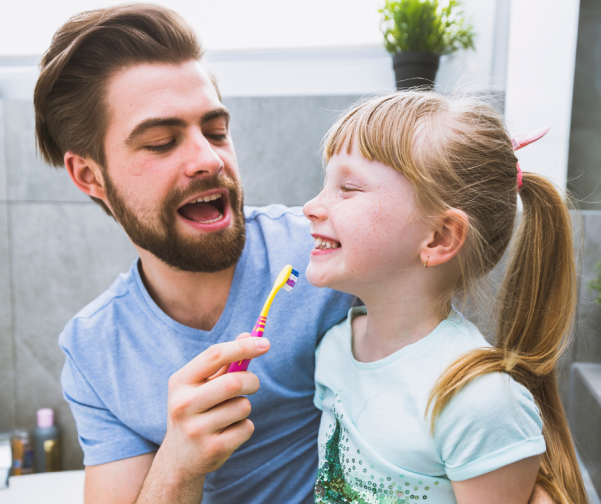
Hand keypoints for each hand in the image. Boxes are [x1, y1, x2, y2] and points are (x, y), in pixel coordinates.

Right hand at [162, 334, 268, 475]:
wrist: (179, 458)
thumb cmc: (195, 410)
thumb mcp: (200, 384)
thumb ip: (223, 361)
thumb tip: (248, 334)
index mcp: (180, 381)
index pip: (214, 355)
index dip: (243, 347)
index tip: (266, 343)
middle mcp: (183, 404)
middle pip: (233, 382)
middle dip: (252, 381)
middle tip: (253, 384)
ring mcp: (196, 429)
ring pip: (243, 406)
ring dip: (245, 406)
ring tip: (230, 414)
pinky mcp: (212, 449)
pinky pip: (246, 427)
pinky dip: (245, 427)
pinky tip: (228, 432)